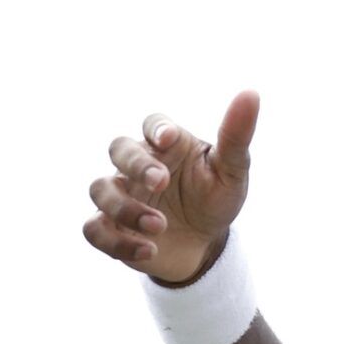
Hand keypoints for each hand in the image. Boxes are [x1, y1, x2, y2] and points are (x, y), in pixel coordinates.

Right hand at [84, 91, 259, 284]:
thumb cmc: (216, 198)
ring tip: (159, 225)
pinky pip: (93, 229)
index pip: (153, 123)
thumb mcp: (232, 171)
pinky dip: (116, 241)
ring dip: (125, 208)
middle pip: (118, 149)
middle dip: (136, 164)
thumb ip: (236, 135)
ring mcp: (120, 194)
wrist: (206, 244)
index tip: (167, 139)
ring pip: (100, 189)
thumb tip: (251, 93)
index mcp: (166, 145)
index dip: (156, 128)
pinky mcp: (110, 226)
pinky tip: (149, 250)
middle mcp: (136, 165)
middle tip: (161, 183)